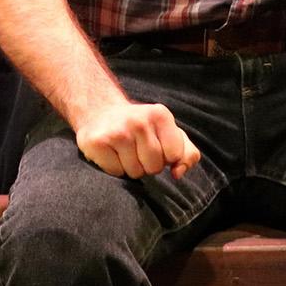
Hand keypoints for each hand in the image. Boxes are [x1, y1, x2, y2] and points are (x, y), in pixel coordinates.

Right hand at [76, 100, 201, 179]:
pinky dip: (114, 168)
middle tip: (136, 149)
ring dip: (130, 167)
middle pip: (154, 167)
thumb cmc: (140, 128)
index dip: (165, 157)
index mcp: (160, 114)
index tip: (155, 145)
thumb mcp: (168, 133)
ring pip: (135, 172)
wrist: (100, 112)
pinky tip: (111, 152)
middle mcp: (139, 121)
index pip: (174, 155)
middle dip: (147, 164)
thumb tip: (177, 174)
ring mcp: (117, 131)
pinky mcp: (98, 142)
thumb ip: (187, 153)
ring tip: (123, 150)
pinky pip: (116, 172)